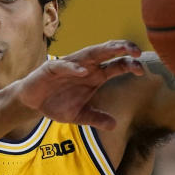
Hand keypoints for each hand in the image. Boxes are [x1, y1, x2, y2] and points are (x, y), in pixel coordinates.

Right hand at [15, 40, 142, 129]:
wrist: (32, 102)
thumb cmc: (56, 103)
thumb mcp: (79, 115)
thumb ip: (96, 118)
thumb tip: (114, 125)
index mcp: (95, 76)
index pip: (116, 65)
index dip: (130, 64)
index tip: (142, 70)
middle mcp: (85, 67)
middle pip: (106, 53)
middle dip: (122, 49)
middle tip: (137, 50)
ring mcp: (69, 65)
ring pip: (89, 53)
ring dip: (103, 49)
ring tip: (118, 49)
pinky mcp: (52, 68)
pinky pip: (65, 66)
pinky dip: (74, 68)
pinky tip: (84, 72)